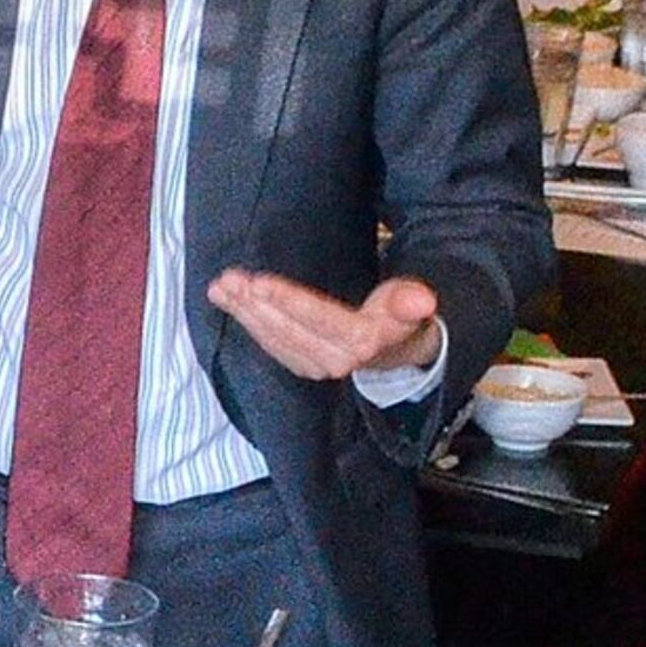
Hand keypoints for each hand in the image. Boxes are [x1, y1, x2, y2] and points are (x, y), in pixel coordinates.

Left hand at [205, 270, 442, 380]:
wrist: (399, 350)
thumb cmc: (398, 316)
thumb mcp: (408, 305)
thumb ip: (408, 301)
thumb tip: (424, 299)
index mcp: (364, 342)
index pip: (320, 319)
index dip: (289, 301)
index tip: (260, 282)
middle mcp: (337, 360)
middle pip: (289, 330)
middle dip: (256, 306)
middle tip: (228, 280)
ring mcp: (317, 366)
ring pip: (275, 338)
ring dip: (245, 313)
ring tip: (221, 287)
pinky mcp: (302, 365)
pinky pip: (271, 344)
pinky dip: (248, 322)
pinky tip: (230, 302)